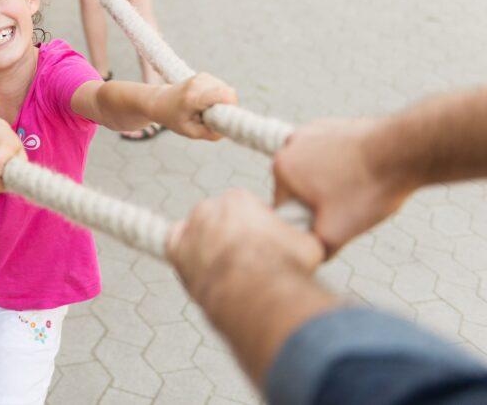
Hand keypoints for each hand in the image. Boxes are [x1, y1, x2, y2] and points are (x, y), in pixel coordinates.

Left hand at [150, 73, 236, 139]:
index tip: (226, 118)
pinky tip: (205, 103)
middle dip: (226, 107)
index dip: (232, 107)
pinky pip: (222, 88)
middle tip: (212, 116)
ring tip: (205, 109)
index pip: (225, 94)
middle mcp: (199, 83)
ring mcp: (202, 77)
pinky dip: (218, 97)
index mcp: (194, 97)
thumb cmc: (173, 117)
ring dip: (222, 102)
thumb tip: (229, 130)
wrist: (158, 101)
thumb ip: (211, 133)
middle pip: (229, 93)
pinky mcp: (205, 75)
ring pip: (227, 90)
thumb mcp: (190, 132)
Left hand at [167, 189, 324, 309]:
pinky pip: (176, 244)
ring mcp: (190, 227)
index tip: (264, 247)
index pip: (245, 208)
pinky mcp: (176, 250)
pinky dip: (184, 253)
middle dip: (231, 236)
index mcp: (239, 198)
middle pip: (220, 220)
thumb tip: (314, 236)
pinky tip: (197, 265)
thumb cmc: (284, 267)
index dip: (257, 229)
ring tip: (227, 270)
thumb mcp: (308, 243)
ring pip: (199, 233)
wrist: (254, 292)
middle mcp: (210, 206)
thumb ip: (303, 234)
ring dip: (209, 246)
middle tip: (245, 261)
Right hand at [273, 118, 409, 255]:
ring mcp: (312, 131)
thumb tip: (308, 253)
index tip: (333, 220)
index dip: (308, 221)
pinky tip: (365, 173)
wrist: (405, 151)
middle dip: (319, 200)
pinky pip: (330, 154)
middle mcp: (290, 144)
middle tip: (348, 206)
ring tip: (359, 189)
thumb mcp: (336, 233)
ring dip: (331, 182)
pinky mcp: (333, 125)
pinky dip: (344, 165)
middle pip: (298, 187)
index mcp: (281, 169)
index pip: (284, 207)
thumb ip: (313, 248)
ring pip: (315, 171)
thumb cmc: (368, 190)